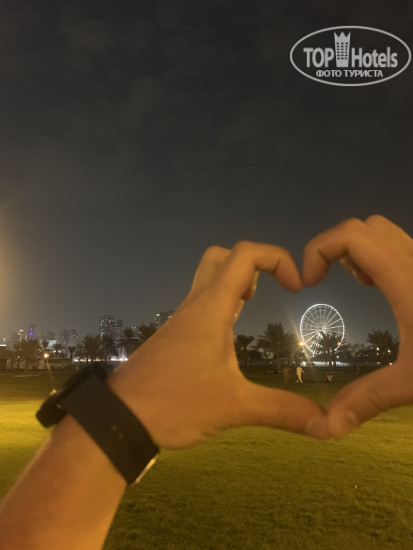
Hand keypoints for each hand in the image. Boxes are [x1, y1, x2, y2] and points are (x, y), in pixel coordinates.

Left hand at [109, 242, 329, 448]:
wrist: (119, 418)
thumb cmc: (174, 404)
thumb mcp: (235, 407)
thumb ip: (283, 411)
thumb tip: (329, 425)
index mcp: (211, 309)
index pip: (245, 255)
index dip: (277, 258)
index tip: (297, 287)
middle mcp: (194, 306)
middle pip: (220, 257)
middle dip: (251, 264)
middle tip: (266, 293)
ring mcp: (181, 320)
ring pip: (207, 278)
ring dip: (234, 283)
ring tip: (250, 308)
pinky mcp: (174, 336)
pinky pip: (200, 303)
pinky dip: (220, 304)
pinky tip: (228, 337)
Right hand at [302, 215, 412, 436]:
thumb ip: (369, 399)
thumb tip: (331, 426)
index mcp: (406, 279)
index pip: (351, 235)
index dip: (319, 248)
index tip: (308, 282)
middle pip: (365, 227)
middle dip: (337, 248)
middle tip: (330, 283)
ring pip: (385, 234)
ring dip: (360, 252)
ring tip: (360, 286)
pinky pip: (401, 247)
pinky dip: (381, 257)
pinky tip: (388, 291)